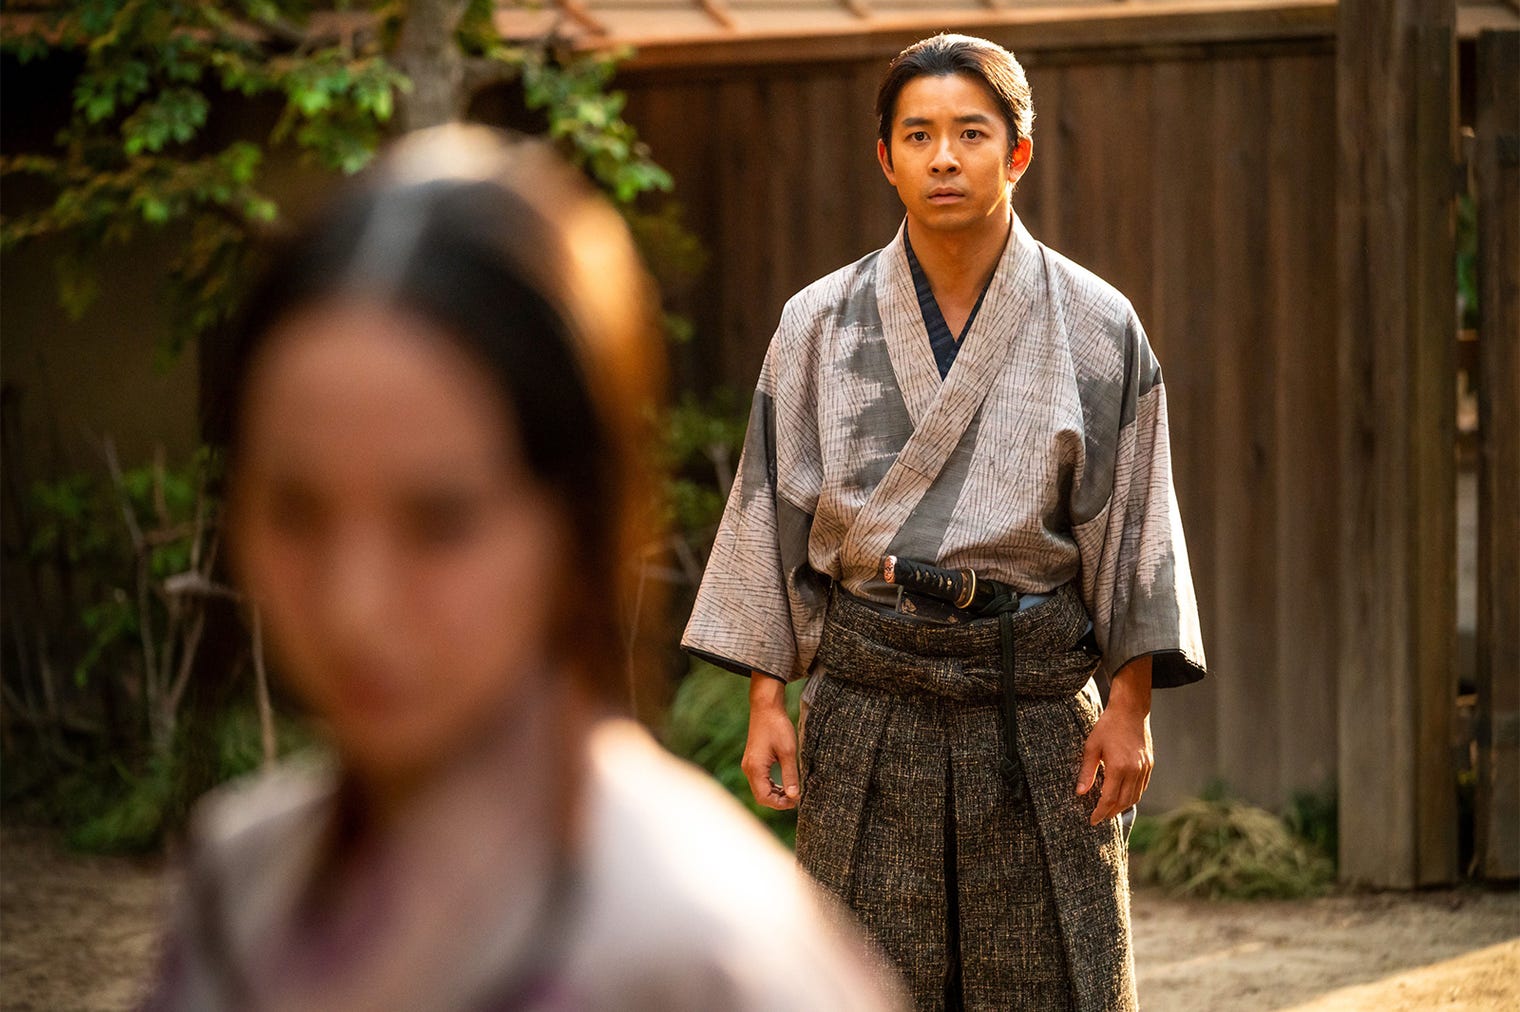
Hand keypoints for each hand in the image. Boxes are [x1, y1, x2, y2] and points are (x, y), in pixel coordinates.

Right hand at [742, 673, 799, 809]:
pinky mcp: (753, 760)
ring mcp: (750, 764)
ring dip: (775, 794)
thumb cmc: (777, 727)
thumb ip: (790, 775)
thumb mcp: (788, 752)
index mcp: (755, 768)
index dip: (780, 804)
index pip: (764, 797)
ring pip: (760, 789)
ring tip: (791, 792)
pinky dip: (771, 785)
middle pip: (761, 795)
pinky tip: (783, 784)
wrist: (766, 707)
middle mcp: (749, 768)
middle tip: (795, 798)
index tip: (796, 801)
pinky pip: (760, 780)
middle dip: (778, 801)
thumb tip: (794, 796)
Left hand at [1077, 656, 1153, 824]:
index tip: (1092, 820)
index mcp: (1119, 767)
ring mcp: (1145, 768)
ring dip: (1122, 807)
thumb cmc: (1107, 726)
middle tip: (1099, 817)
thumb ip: (1087, 772)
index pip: (1109, 799)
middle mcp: (1135, 771)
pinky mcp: (1150, 765)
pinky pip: (1142, 788)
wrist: (1130, 711)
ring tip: (1109, 810)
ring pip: (1135, 797)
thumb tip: (1080, 793)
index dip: (1100, 812)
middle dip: (1110, 813)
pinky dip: (1132, 796)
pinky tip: (1123, 797)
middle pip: (1123, 802)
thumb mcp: (1091, 747)